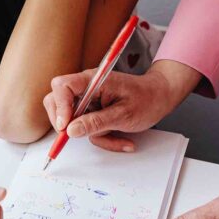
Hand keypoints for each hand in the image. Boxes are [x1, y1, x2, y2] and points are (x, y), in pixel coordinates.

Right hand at [42, 60, 199, 151]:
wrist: (161, 98)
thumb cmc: (147, 99)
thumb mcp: (124, 115)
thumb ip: (96, 122)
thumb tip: (70, 130)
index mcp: (93, 80)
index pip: (62, 86)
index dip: (59, 106)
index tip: (65, 127)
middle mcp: (87, 87)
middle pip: (58, 101)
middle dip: (66, 123)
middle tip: (78, 136)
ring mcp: (89, 99)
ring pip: (74, 121)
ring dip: (93, 135)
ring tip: (117, 137)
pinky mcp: (93, 111)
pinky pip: (87, 128)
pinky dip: (102, 137)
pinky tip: (121, 138)